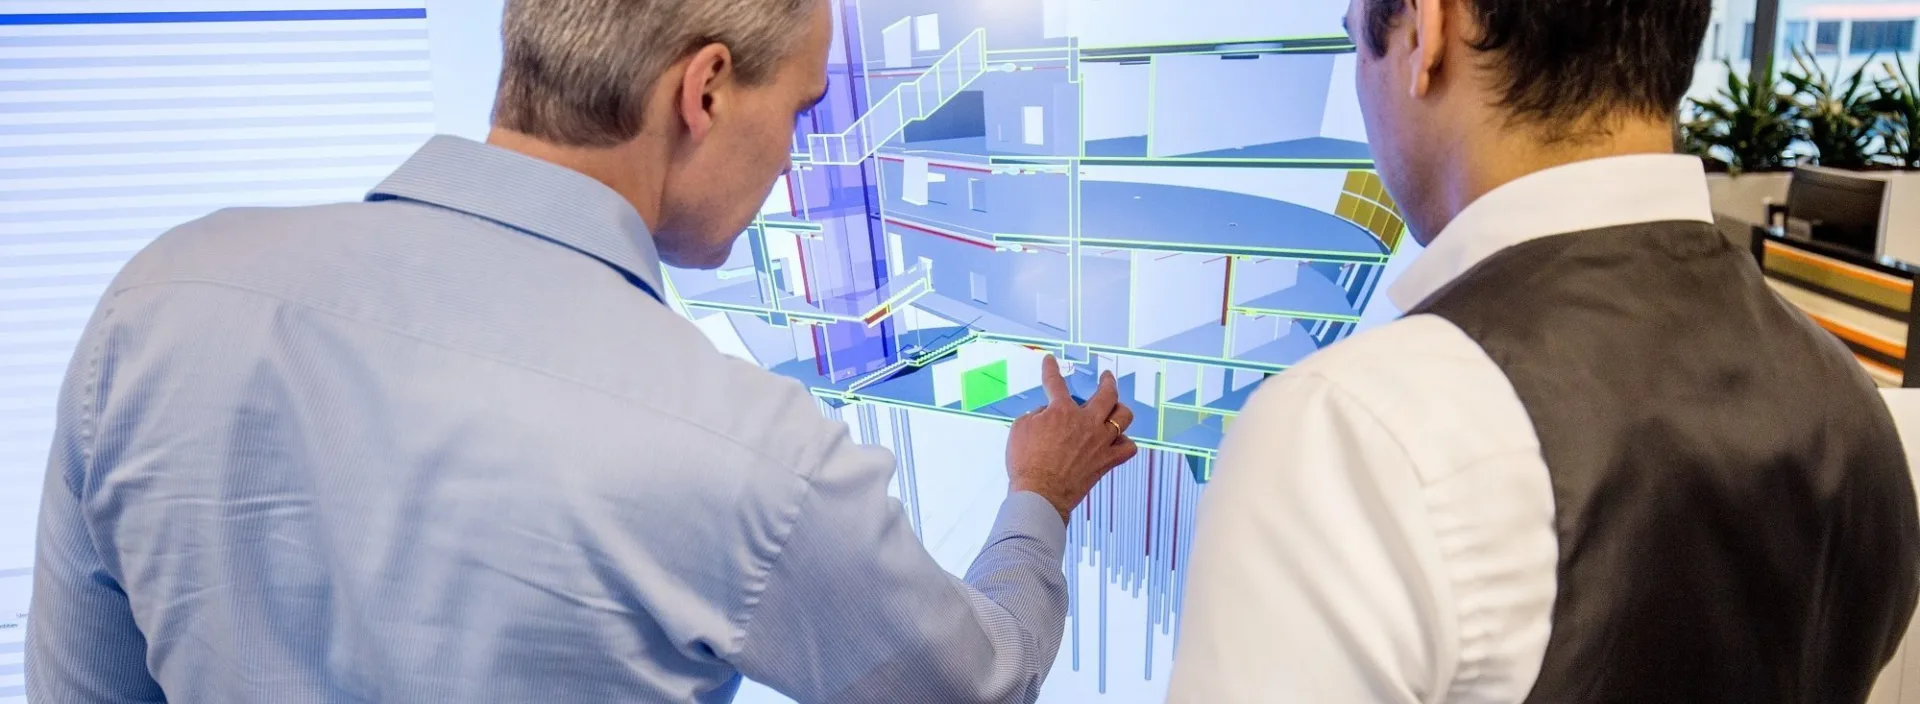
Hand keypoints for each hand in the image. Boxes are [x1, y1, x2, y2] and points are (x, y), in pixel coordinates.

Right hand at [1006, 355, 1139, 523]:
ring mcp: (1100, 441)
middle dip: (1108, 381)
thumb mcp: (1020, 429)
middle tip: (1106, 377)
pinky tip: (1119, 441)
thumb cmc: (1025, 463)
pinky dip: (1125, 443)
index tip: (1050, 360)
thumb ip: (1036, 415)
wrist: (1040, 494)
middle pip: (1107, 394)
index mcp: (1062, 411)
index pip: (1055, 382)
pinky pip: (1128, 448)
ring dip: (1121, 410)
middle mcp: (1086, 422)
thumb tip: (1047, 414)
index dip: (1051, 369)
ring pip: (1124, 417)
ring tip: (1117, 408)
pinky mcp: (1107, 461)